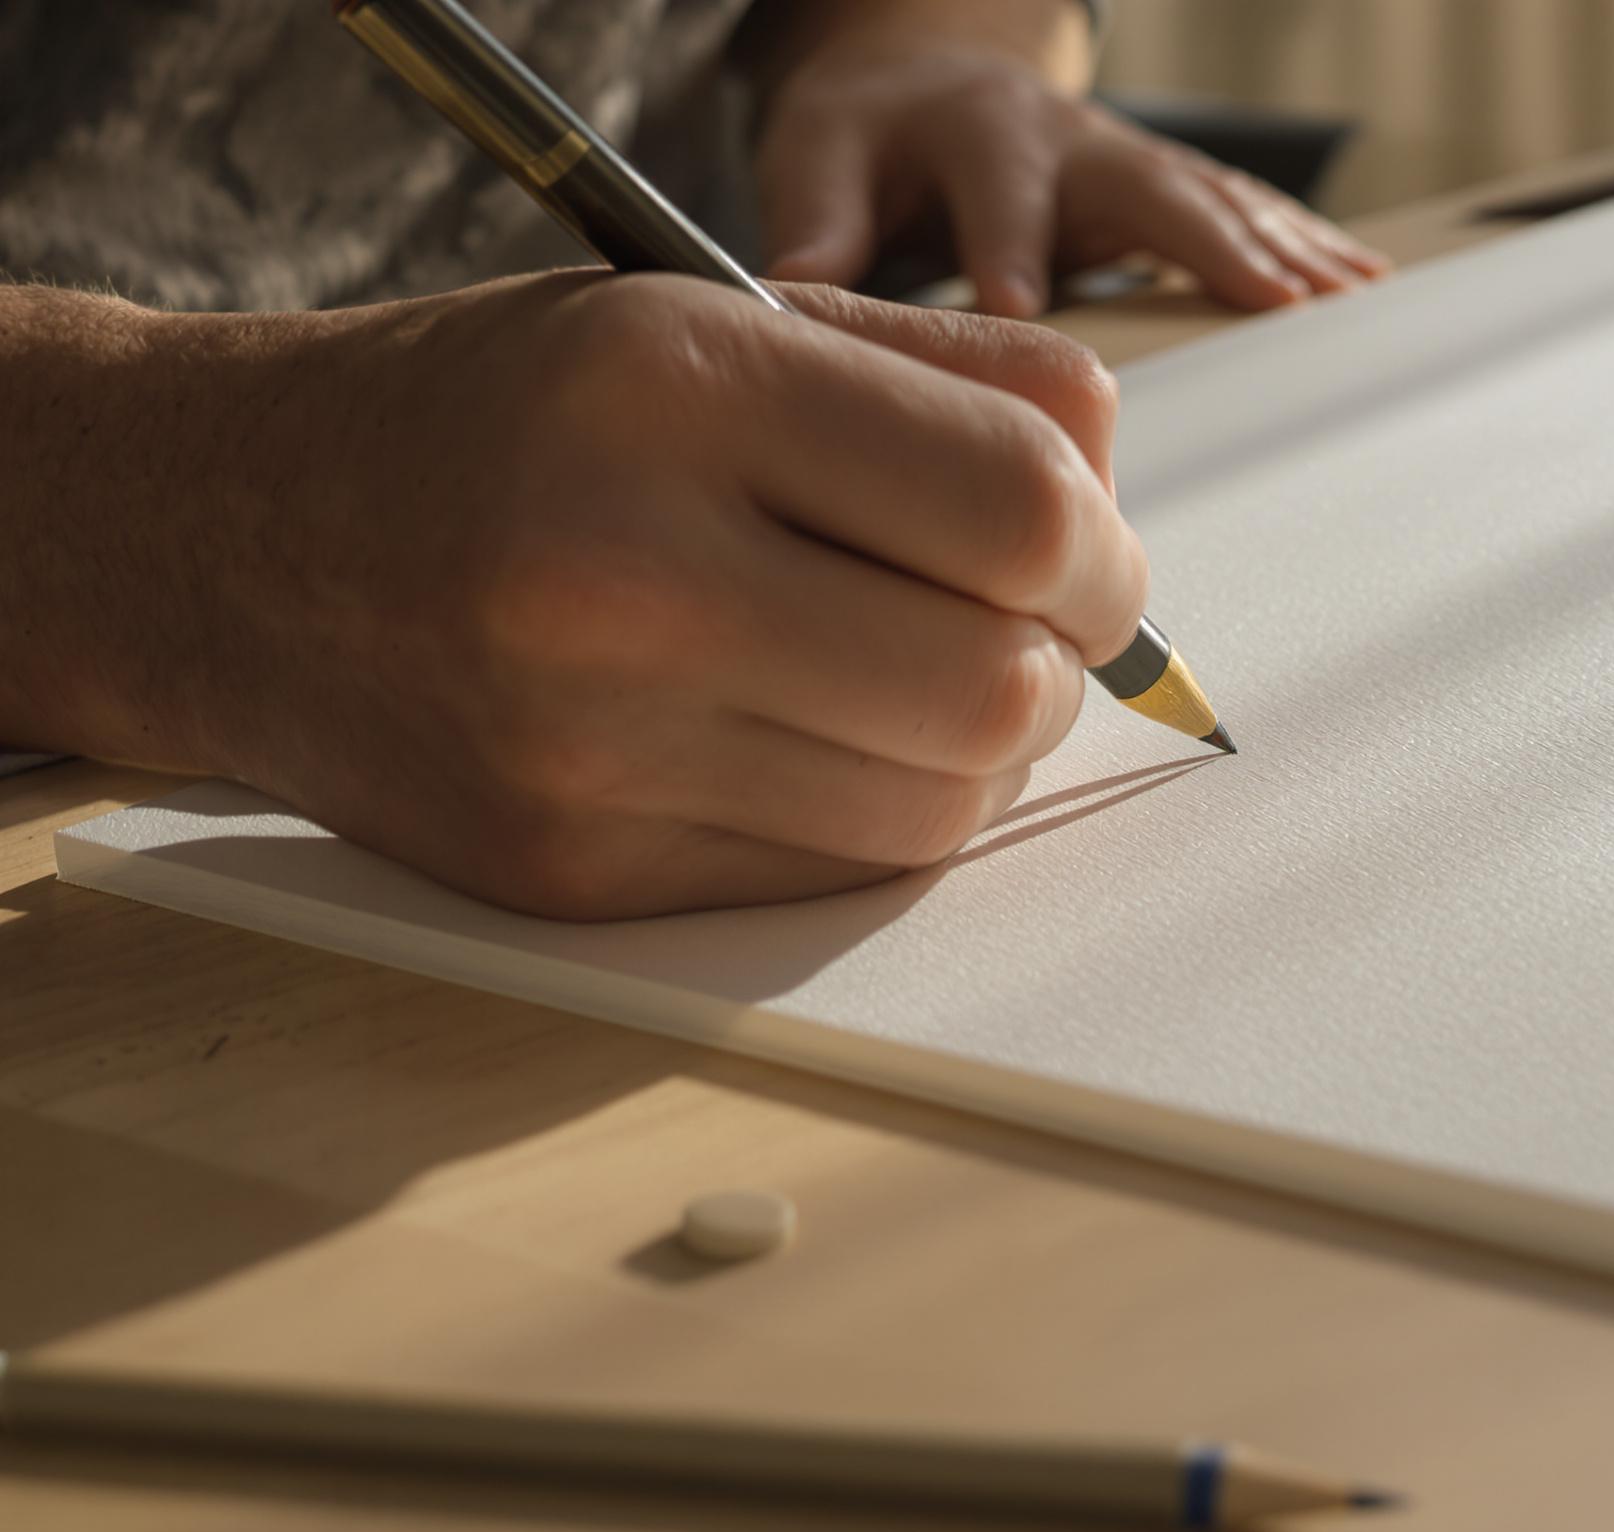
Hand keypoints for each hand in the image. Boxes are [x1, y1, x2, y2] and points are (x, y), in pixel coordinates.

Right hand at [0, 277, 1145, 918]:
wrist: (234, 539)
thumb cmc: (507, 414)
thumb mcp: (706, 314)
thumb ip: (947, 378)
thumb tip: (1116, 504)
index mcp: (670, 385)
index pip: (1020, 506)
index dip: (1103, 551)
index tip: (1086, 557)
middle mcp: (620, 570)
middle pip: (1002, 687)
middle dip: (1064, 666)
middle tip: (1024, 630)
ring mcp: (587, 746)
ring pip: (941, 805)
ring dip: (982, 750)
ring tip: (916, 678)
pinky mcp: (575, 872)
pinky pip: (836, 871)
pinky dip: (878, 811)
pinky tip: (822, 740)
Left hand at [754, 32, 1389, 317]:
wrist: (922, 79)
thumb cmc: (868, 136)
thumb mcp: (818, 158)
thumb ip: (815, 223)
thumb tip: (789, 296)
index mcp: (983, 135)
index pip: (1000, 196)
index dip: (1011, 250)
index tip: (1022, 305)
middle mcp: (1073, 138)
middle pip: (1151, 187)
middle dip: (1210, 242)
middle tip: (1268, 303)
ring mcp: (1131, 160)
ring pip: (1218, 200)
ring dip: (1285, 250)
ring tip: (1345, 303)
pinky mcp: (1165, 186)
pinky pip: (1248, 213)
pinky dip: (1305, 248)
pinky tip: (1362, 287)